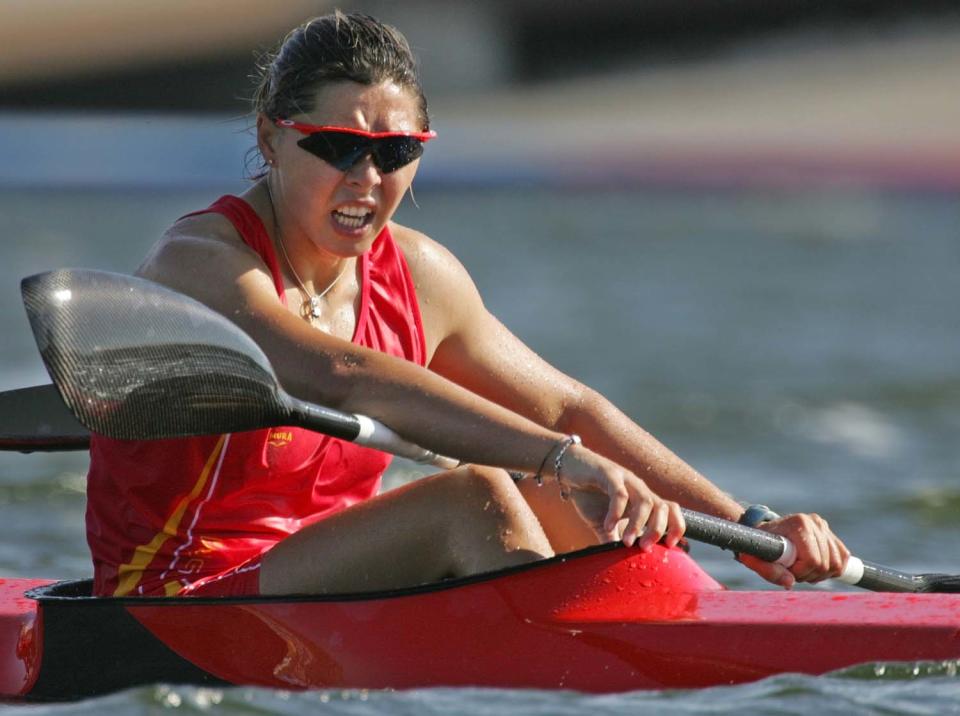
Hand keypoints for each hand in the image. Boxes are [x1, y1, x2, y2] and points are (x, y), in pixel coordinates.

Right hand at [556, 445, 684, 549]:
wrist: (568, 468)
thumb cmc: (588, 494)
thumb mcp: (602, 522)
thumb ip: (611, 538)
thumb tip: (615, 561)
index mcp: (641, 499)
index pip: (670, 509)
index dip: (676, 526)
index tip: (671, 546)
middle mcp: (638, 488)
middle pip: (662, 506)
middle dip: (657, 530)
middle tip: (645, 548)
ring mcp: (625, 480)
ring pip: (645, 501)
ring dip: (639, 524)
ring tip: (627, 542)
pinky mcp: (608, 473)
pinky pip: (619, 493)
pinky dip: (616, 512)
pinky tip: (608, 525)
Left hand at [738, 513, 849, 588]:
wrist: (763, 532)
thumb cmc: (758, 545)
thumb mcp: (755, 558)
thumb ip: (769, 571)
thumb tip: (790, 582)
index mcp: (799, 524)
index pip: (812, 560)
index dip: (800, 572)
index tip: (787, 571)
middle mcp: (815, 522)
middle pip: (826, 564)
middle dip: (809, 575)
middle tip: (793, 572)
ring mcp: (824, 526)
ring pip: (837, 564)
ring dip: (820, 574)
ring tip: (801, 569)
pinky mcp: (830, 534)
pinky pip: (843, 558)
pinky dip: (832, 569)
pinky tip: (813, 567)